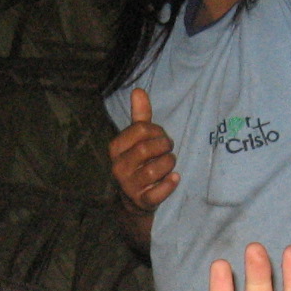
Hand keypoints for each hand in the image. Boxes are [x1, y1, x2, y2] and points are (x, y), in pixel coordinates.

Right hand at [110, 88, 178, 214]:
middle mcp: (119, 167)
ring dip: (169, 163)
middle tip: (168, 149)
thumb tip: (138, 90)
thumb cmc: (139, 162)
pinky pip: (157, 192)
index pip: (140, 130)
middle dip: (164, 146)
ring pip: (155, 169)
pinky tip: (175, 178)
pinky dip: (169, 184)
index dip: (157, 130)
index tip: (160, 136)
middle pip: (147, 148)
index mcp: (116, 148)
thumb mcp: (138, 139)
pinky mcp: (142, 200)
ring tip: (170, 163)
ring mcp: (129, 185)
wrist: (135, 198)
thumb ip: (140, 116)